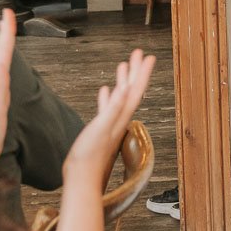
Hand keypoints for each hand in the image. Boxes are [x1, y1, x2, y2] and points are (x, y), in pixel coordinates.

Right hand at [66, 51, 156, 173]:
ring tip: (123, 66)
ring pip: (120, 97)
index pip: (136, 90)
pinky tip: (104, 91)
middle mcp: (120, 119)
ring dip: (123, 81)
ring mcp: (110, 124)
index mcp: (122, 116)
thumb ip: (114, 108)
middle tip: (138, 53)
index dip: (142, 72)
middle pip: (131, 90)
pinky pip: (107, 108)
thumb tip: (126, 88)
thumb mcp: (102, 127)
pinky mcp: (99, 130)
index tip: (148, 56)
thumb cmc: (89, 155)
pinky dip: (108, 97)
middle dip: (135, 71)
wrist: (81, 177)